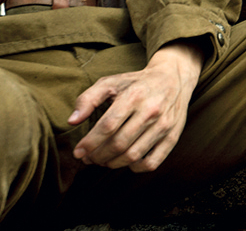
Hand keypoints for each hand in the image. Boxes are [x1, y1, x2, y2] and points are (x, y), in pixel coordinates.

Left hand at [69, 41, 204, 172]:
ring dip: (112, 163)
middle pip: (119, 143)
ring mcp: (164, 125)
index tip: (78, 152)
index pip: (108, 126)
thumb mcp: (111, 82)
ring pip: (133, 156)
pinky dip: (135, 168)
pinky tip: (126, 161)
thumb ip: (88, 99)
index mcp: (134, 95)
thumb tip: (72, 121)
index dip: (90, 143)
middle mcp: (151, 110)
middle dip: (98, 156)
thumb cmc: (136, 83)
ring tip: (103, 160)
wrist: (174, 78)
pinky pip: (152, 162)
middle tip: (89, 158)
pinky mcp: (172, 136)